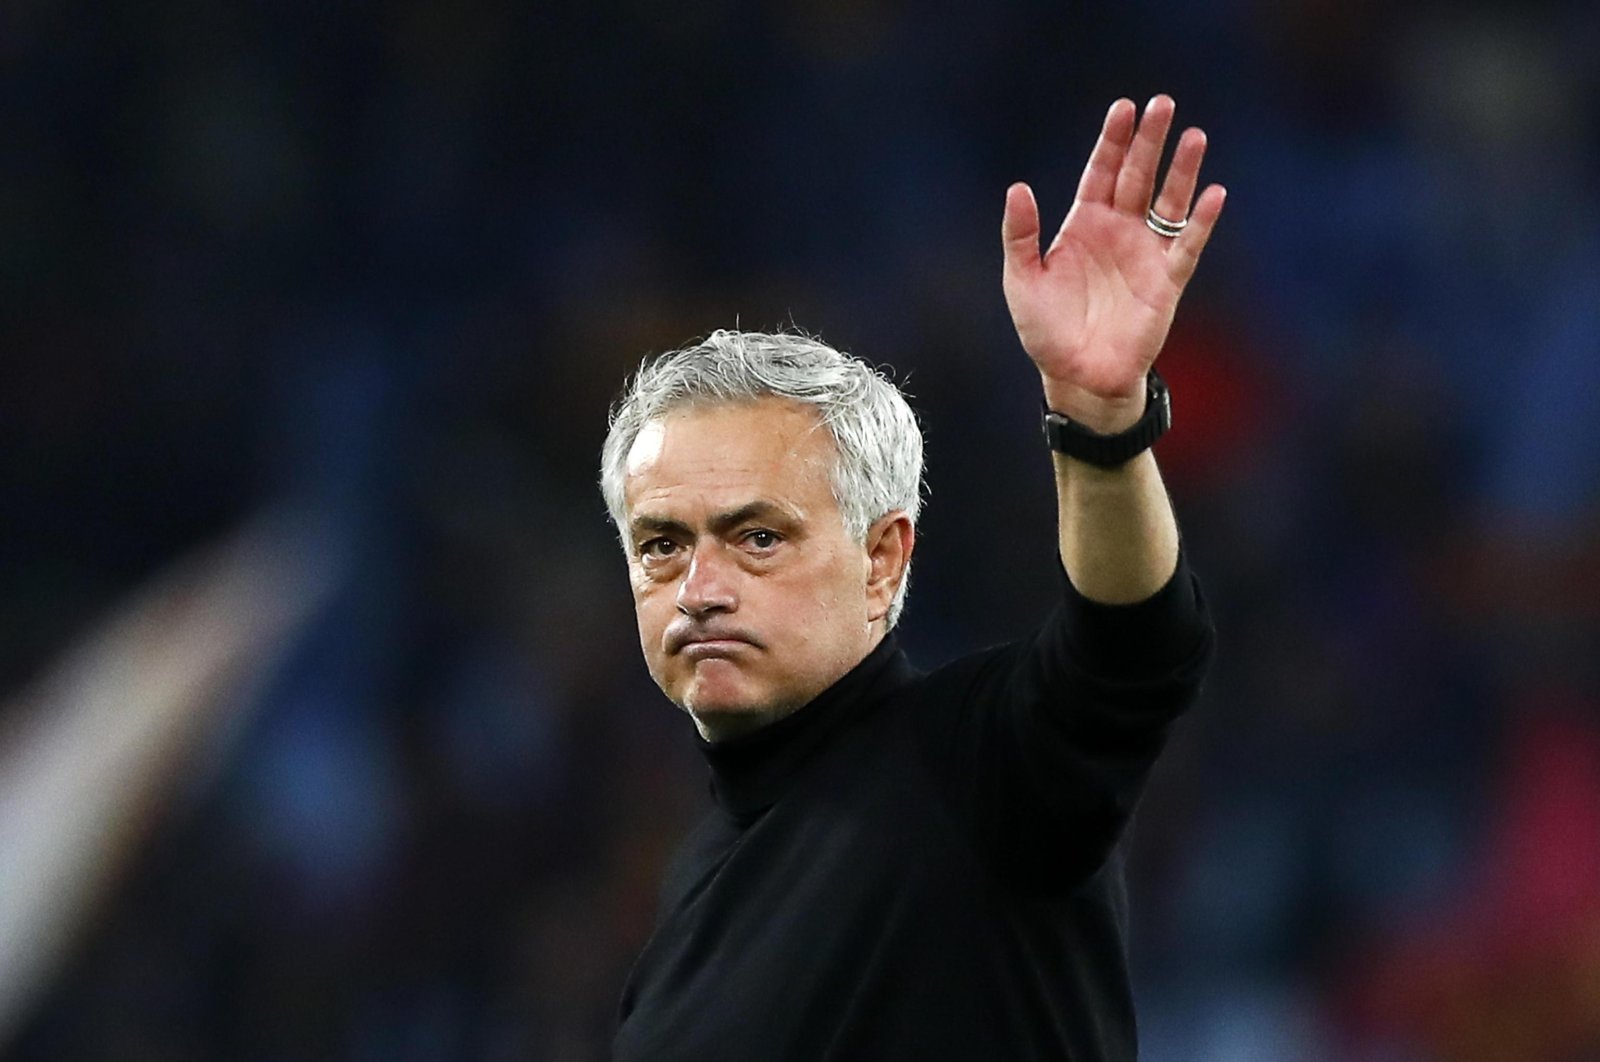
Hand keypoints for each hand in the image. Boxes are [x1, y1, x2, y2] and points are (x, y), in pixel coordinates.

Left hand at [1002, 95, 1224, 433]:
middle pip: (1137, 176)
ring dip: (1182, 171)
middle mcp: (1118, 231)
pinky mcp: (1167, 281)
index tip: (1123, 108)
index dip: (1112, 141)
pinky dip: (1201, 222)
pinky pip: (1188, 246)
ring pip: (1168, 202)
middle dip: (1150, 140)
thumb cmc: (1046, 329)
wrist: (1077, 375)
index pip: (1101, 172)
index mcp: (1084, 224)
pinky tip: (1213, 194)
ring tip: (1195, 136)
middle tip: (1163, 103)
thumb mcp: (1022, 279)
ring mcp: (1145, 253)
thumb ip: (1020, 234)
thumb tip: (1018, 187)